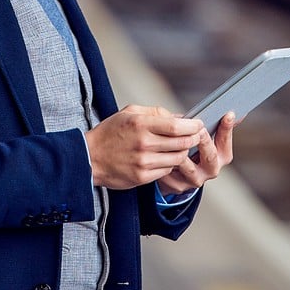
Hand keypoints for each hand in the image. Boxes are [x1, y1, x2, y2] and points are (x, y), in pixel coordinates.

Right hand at [85, 105, 203, 189]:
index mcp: (139, 124)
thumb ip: (154, 112)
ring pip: (178, 158)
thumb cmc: (110, 133)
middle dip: (193, 138)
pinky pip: (168, 170)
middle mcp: (143, 143)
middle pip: (181, 143)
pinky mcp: (143, 177)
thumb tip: (179, 117)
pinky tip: (166, 157)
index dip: (192, 125)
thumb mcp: (128, 113)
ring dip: (184, 152)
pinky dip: (171, 164)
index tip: (198, 123)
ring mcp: (144, 162)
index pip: (175, 126)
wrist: (90, 158)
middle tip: (196, 135)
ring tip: (181, 146)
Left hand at [156, 112, 237, 196]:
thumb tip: (224, 108)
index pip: (225, 142)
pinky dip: (165, 159)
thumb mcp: (196, 134)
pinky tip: (158, 150)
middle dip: (204, 141)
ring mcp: (195, 179)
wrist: (171, 173)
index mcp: (219, 156)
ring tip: (174, 139)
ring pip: (188, 165)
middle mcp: (210, 169)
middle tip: (199, 129)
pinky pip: (171, 170)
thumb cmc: (186, 146)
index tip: (227, 113)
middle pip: (210, 155)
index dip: (227, 128)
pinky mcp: (177, 185)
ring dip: (181, 151)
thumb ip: (204, 123)